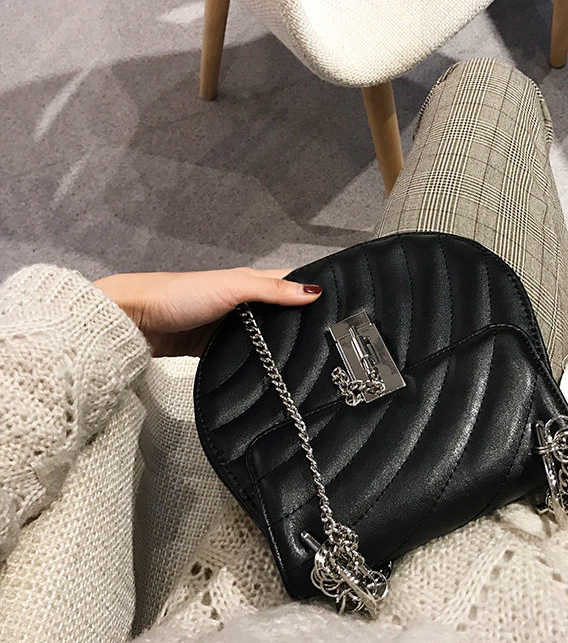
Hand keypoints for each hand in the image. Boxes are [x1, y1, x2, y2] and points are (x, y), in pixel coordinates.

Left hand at [94, 268, 321, 355]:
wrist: (136, 322)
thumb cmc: (179, 296)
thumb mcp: (232, 287)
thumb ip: (271, 290)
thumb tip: (314, 292)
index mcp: (251, 282)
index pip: (291, 286)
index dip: (314, 295)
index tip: (342, 310)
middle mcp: (244, 304)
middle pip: (282, 316)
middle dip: (303, 327)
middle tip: (333, 344)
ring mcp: (231, 328)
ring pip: (265, 338)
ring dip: (282, 348)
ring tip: (312, 364)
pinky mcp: (217, 350)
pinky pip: (245, 357)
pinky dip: (258, 364)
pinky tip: (274, 375)